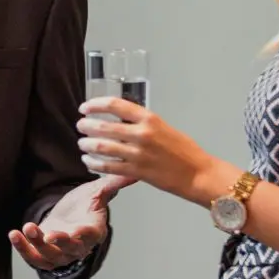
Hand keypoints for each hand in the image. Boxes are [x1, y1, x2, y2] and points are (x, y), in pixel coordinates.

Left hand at [8, 174, 127, 269]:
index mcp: (93, 231)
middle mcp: (78, 246)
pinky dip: (23, 249)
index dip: (83, 235)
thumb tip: (134, 174)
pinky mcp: (43, 254)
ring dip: (36, 245)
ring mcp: (60, 253)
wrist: (68, 214)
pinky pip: (33, 258)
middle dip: (59, 243)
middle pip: (70, 250)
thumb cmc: (84, 204)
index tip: (75, 231)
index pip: (90, 236)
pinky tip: (14, 235)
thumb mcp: (96, 191)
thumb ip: (112, 184)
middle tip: (47, 235)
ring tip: (26, 228)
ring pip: (49, 256)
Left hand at [77, 96, 234, 204]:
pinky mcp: (135, 172)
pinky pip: (106, 166)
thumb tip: (117, 120)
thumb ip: (140, 123)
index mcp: (150, 119)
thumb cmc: (184, 150)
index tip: (85, 108)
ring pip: (101, 147)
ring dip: (87, 144)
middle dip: (86, 126)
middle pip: (103, 126)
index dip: (95, 105)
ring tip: (82, 144)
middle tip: (80, 126)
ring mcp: (137, 154)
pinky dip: (93, 163)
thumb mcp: (163, 127)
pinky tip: (88, 161)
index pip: (115, 105)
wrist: (198, 174)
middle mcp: (142, 134)